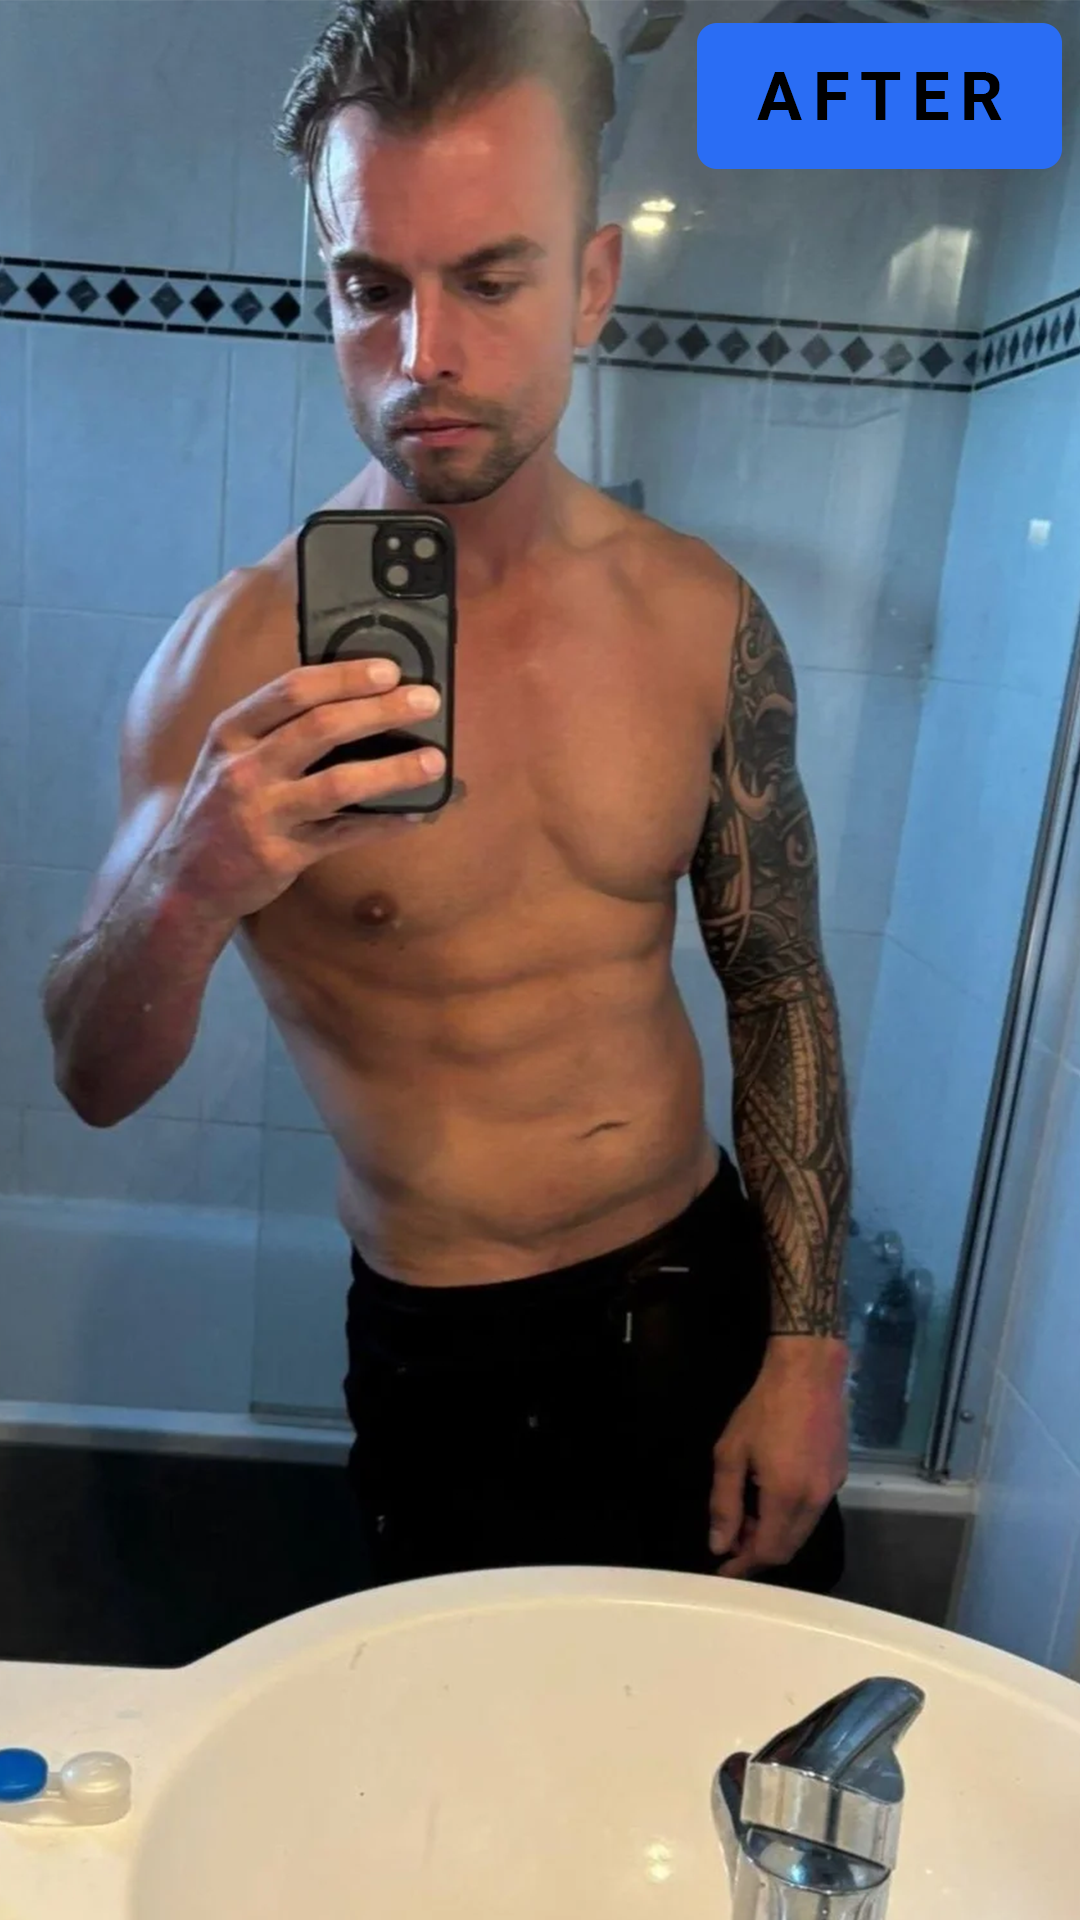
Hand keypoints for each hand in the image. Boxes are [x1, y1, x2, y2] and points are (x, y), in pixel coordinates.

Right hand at [156, 659, 444, 921]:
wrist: (186, 881)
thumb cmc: (220, 808)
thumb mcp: (230, 757)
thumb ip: (276, 730)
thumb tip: (354, 701)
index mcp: (232, 732)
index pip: (293, 690)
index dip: (345, 677)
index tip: (389, 670)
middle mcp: (245, 768)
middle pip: (322, 728)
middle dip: (381, 710)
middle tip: (426, 701)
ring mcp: (263, 814)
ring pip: (340, 783)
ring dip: (394, 770)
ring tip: (434, 761)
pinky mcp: (282, 855)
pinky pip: (346, 835)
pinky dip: (386, 823)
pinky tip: (417, 815)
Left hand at [708, 1337, 847, 1578]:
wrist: (809, 1372)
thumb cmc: (763, 1408)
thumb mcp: (731, 1453)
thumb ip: (724, 1503)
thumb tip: (719, 1545)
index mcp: (786, 1496)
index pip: (766, 1551)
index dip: (743, 1566)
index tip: (722, 1571)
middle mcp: (815, 1501)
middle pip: (787, 1548)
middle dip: (757, 1552)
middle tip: (731, 1539)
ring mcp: (831, 1489)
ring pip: (801, 1532)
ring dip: (774, 1535)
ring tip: (747, 1516)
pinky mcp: (839, 1476)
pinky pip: (812, 1512)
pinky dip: (791, 1519)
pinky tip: (771, 1498)